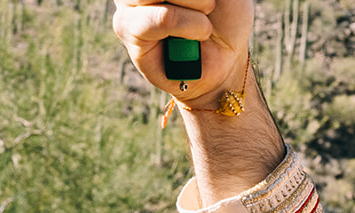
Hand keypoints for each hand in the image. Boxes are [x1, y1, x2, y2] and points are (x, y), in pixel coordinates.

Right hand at [112, 0, 253, 109]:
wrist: (227, 63)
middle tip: (210, 5)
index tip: (209, 3)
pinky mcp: (127, 30)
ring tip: (205, 24)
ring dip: (192, 3)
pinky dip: (184, 24)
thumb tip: (178, 1)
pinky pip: (154, 20)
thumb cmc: (226, 22)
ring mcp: (127, 4)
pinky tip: (201, 32)